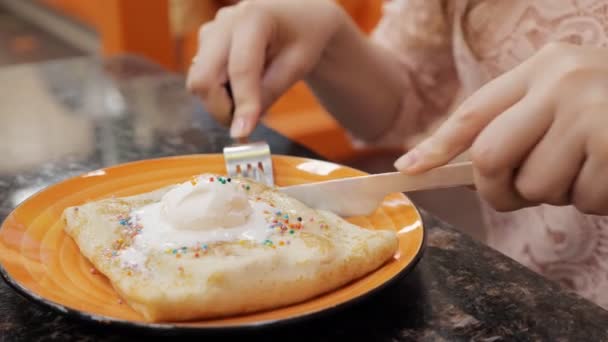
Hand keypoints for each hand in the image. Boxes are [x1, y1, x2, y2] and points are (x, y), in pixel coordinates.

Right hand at [186, 0, 346, 137]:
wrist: (300, 15)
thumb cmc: (304, 36)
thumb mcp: (298, 65)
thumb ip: (269, 93)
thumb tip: (243, 125)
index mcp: (254, 17)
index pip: (241, 69)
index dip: (242, 105)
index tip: (243, 134)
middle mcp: (224, 21)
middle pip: (203, 78)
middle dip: (220, 109)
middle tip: (245, 126)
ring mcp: (211, 31)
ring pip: (199, 81)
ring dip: (220, 102)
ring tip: (252, 100)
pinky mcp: (206, 43)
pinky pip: (202, 78)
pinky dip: (219, 93)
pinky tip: (243, 89)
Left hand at [395, 42, 607, 214]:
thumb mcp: (566, 92)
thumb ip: (518, 120)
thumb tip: (457, 165)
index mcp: (543, 67)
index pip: (474, 113)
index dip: (437, 146)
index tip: (407, 171)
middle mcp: (562, 84)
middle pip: (490, 157)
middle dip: (498, 186)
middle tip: (521, 189)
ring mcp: (592, 114)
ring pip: (537, 186)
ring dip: (559, 192)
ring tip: (590, 165)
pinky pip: (584, 200)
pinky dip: (597, 199)